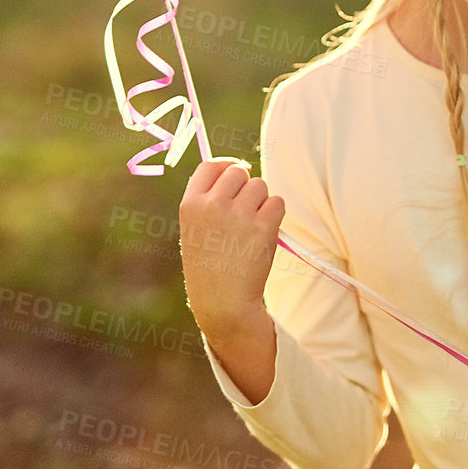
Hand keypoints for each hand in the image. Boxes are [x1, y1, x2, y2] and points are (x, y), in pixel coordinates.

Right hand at [178, 156, 285, 340]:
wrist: (223, 303)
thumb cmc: (209, 268)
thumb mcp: (195, 230)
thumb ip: (210, 199)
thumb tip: (240, 167)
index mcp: (190, 205)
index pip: (209, 165)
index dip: (226, 165)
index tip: (235, 171)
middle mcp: (212, 205)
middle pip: (239, 171)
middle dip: (246, 186)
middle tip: (245, 211)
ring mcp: (238, 214)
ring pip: (260, 186)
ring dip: (261, 202)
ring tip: (250, 230)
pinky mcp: (263, 226)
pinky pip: (277, 202)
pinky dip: (275, 215)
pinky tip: (263, 236)